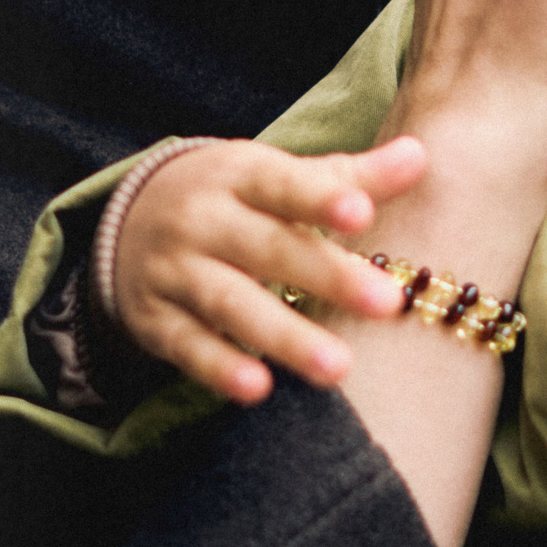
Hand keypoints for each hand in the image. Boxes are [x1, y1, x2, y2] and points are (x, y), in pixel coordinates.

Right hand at [106, 137, 427, 404]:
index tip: (362, 212)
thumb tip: (419, 156)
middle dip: (326, 275)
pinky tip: (258, 390)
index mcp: (240, 177)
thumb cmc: (232, 199)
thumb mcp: (277, 178)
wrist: (127, 219)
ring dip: (284, 337)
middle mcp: (203, 221)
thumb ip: (348, 177)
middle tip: (387, 303)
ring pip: (230, 304)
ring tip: (338, 368)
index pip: (283, 185)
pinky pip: (188, 347)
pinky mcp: (156, 321)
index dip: (321, 198)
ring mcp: (175, 271)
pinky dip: (219, 368)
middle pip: (266, 248)